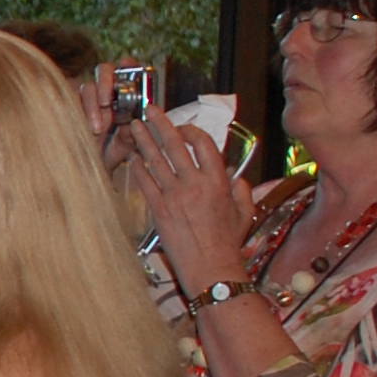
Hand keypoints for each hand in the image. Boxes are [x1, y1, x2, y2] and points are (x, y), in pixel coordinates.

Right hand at [79, 65, 140, 173]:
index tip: (126, 68)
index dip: (128, 65)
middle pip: (104, 70)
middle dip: (106, 83)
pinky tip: (84, 127)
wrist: (88, 169)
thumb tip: (131, 122)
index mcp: (126, 94)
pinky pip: (71, 101)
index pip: (128, 69)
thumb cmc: (111, 154)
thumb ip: (131, 134)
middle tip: (107, 103)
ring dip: (92, 106)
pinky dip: (79, 112)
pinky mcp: (71, 107)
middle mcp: (107, 91)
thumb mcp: (125, 146)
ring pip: (87, 87)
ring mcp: (88, 98)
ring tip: (97, 129)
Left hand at [125, 105, 255, 290]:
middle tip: (150, 110)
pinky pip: (145, 183)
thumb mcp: (244, 212)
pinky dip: (138, 169)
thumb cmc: (228, 242)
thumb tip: (235, 177)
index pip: (203, 145)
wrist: (210, 267)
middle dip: (161, 124)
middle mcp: (195, 184)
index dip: (192, 131)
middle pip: (175, 146)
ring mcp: (174, 196)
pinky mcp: (158, 210)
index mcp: (218, 182)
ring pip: (156, 161)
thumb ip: (241, 190)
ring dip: (144, 141)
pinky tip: (132, 159)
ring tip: (135, 126)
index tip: (184, 127)